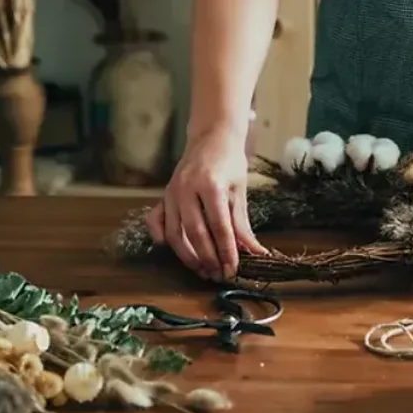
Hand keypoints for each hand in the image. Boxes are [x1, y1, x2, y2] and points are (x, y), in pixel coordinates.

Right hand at [145, 129, 266, 281]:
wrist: (211, 137)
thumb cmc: (229, 162)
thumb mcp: (240, 190)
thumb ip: (242, 223)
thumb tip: (256, 253)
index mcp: (210, 185)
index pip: (219, 227)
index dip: (226, 251)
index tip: (232, 270)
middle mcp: (187, 189)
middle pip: (195, 233)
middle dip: (207, 258)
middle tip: (217, 275)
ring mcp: (171, 192)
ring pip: (174, 232)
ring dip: (187, 256)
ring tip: (201, 270)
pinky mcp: (163, 195)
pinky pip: (156, 220)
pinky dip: (160, 236)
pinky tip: (171, 250)